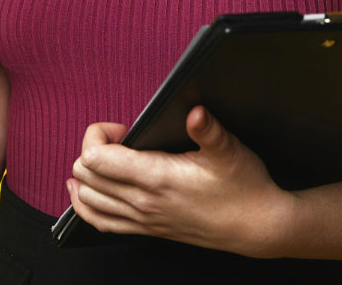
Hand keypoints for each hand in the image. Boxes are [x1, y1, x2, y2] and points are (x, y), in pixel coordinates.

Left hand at [66, 106, 297, 257]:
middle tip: (119, 138)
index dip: (98, 134)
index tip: (123, 126)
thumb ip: (208, 130)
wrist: (257, 226)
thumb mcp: (229, 151)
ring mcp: (143, 220)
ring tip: (100, 159)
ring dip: (85, 176)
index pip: (95, 158)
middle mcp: (142, 202)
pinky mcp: (147, 230)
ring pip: (87, 201)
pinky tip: (87, 192)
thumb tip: (195, 111)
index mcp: (156, 178)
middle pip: (85, 176)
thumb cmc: (244, 187)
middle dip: (91, 149)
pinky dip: (87, 205)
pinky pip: (100, 223)